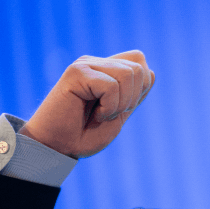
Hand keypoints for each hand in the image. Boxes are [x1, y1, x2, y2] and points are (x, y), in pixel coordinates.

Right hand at [19, 50, 154, 158]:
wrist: (59, 147)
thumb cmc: (85, 135)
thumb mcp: (119, 114)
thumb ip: (134, 95)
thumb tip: (150, 72)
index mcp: (106, 70)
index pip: (139, 61)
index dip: (141, 87)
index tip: (121, 108)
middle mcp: (96, 63)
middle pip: (139, 68)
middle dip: (131, 99)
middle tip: (109, 114)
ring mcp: (86, 65)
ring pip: (128, 74)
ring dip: (120, 104)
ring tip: (101, 115)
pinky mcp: (76, 72)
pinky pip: (111, 86)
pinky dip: (108, 108)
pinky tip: (93, 115)